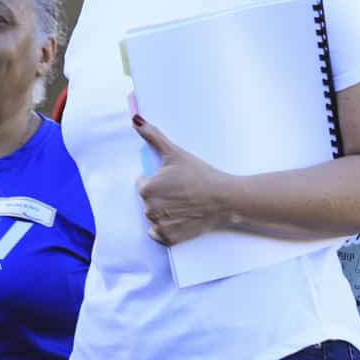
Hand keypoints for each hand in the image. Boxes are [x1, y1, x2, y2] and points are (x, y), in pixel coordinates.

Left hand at [133, 114, 232, 245]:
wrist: (224, 198)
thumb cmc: (200, 174)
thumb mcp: (174, 153)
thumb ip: (152, 135)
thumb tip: (135, 119)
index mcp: (146, 189)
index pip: (143, 183)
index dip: (159, 179)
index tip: (175, 179)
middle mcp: (149, 210)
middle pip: (148, 200)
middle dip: (161, 195)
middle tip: (182, 191)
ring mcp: (159, 227)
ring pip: (154, 216)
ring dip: (164, 211)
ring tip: (184, 204)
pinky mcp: (169, 239)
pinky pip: (158, 234)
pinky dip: (167, 228)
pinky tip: (181, 218)